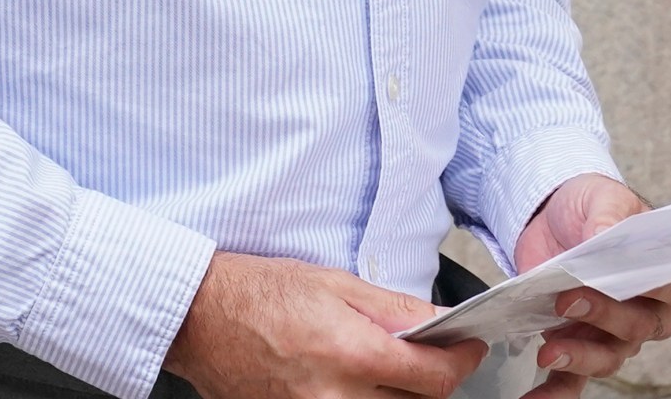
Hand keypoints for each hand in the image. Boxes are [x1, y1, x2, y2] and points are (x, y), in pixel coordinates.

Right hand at [164, 251, 488, 398]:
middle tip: (425, 356)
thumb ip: (394, 309)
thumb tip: (439, 323)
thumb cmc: (260, 293)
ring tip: (385, 371)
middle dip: (430, 381)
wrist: (202, 318)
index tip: (468, 349)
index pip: (435, 378)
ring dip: (398, 397)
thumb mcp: (335, 284)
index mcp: (353, 354)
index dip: (462, 362)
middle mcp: (337, 398)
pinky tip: (356, 385)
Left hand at [511, 175, 670, 398]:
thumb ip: (608, 214)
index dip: (660, 289)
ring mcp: (610, 333)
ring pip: (609, 357)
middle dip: (605, 316)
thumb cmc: (590, 206)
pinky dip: (555, 392)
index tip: (631, 280)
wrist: (550, 216)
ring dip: (581, 355)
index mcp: (664, 271)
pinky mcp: (575, 343)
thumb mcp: (601, 197)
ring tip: (551, 349)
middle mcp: (645, 310)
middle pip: (640, 326)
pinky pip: (573, 378)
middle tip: (570, 298)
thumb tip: (606, 232)